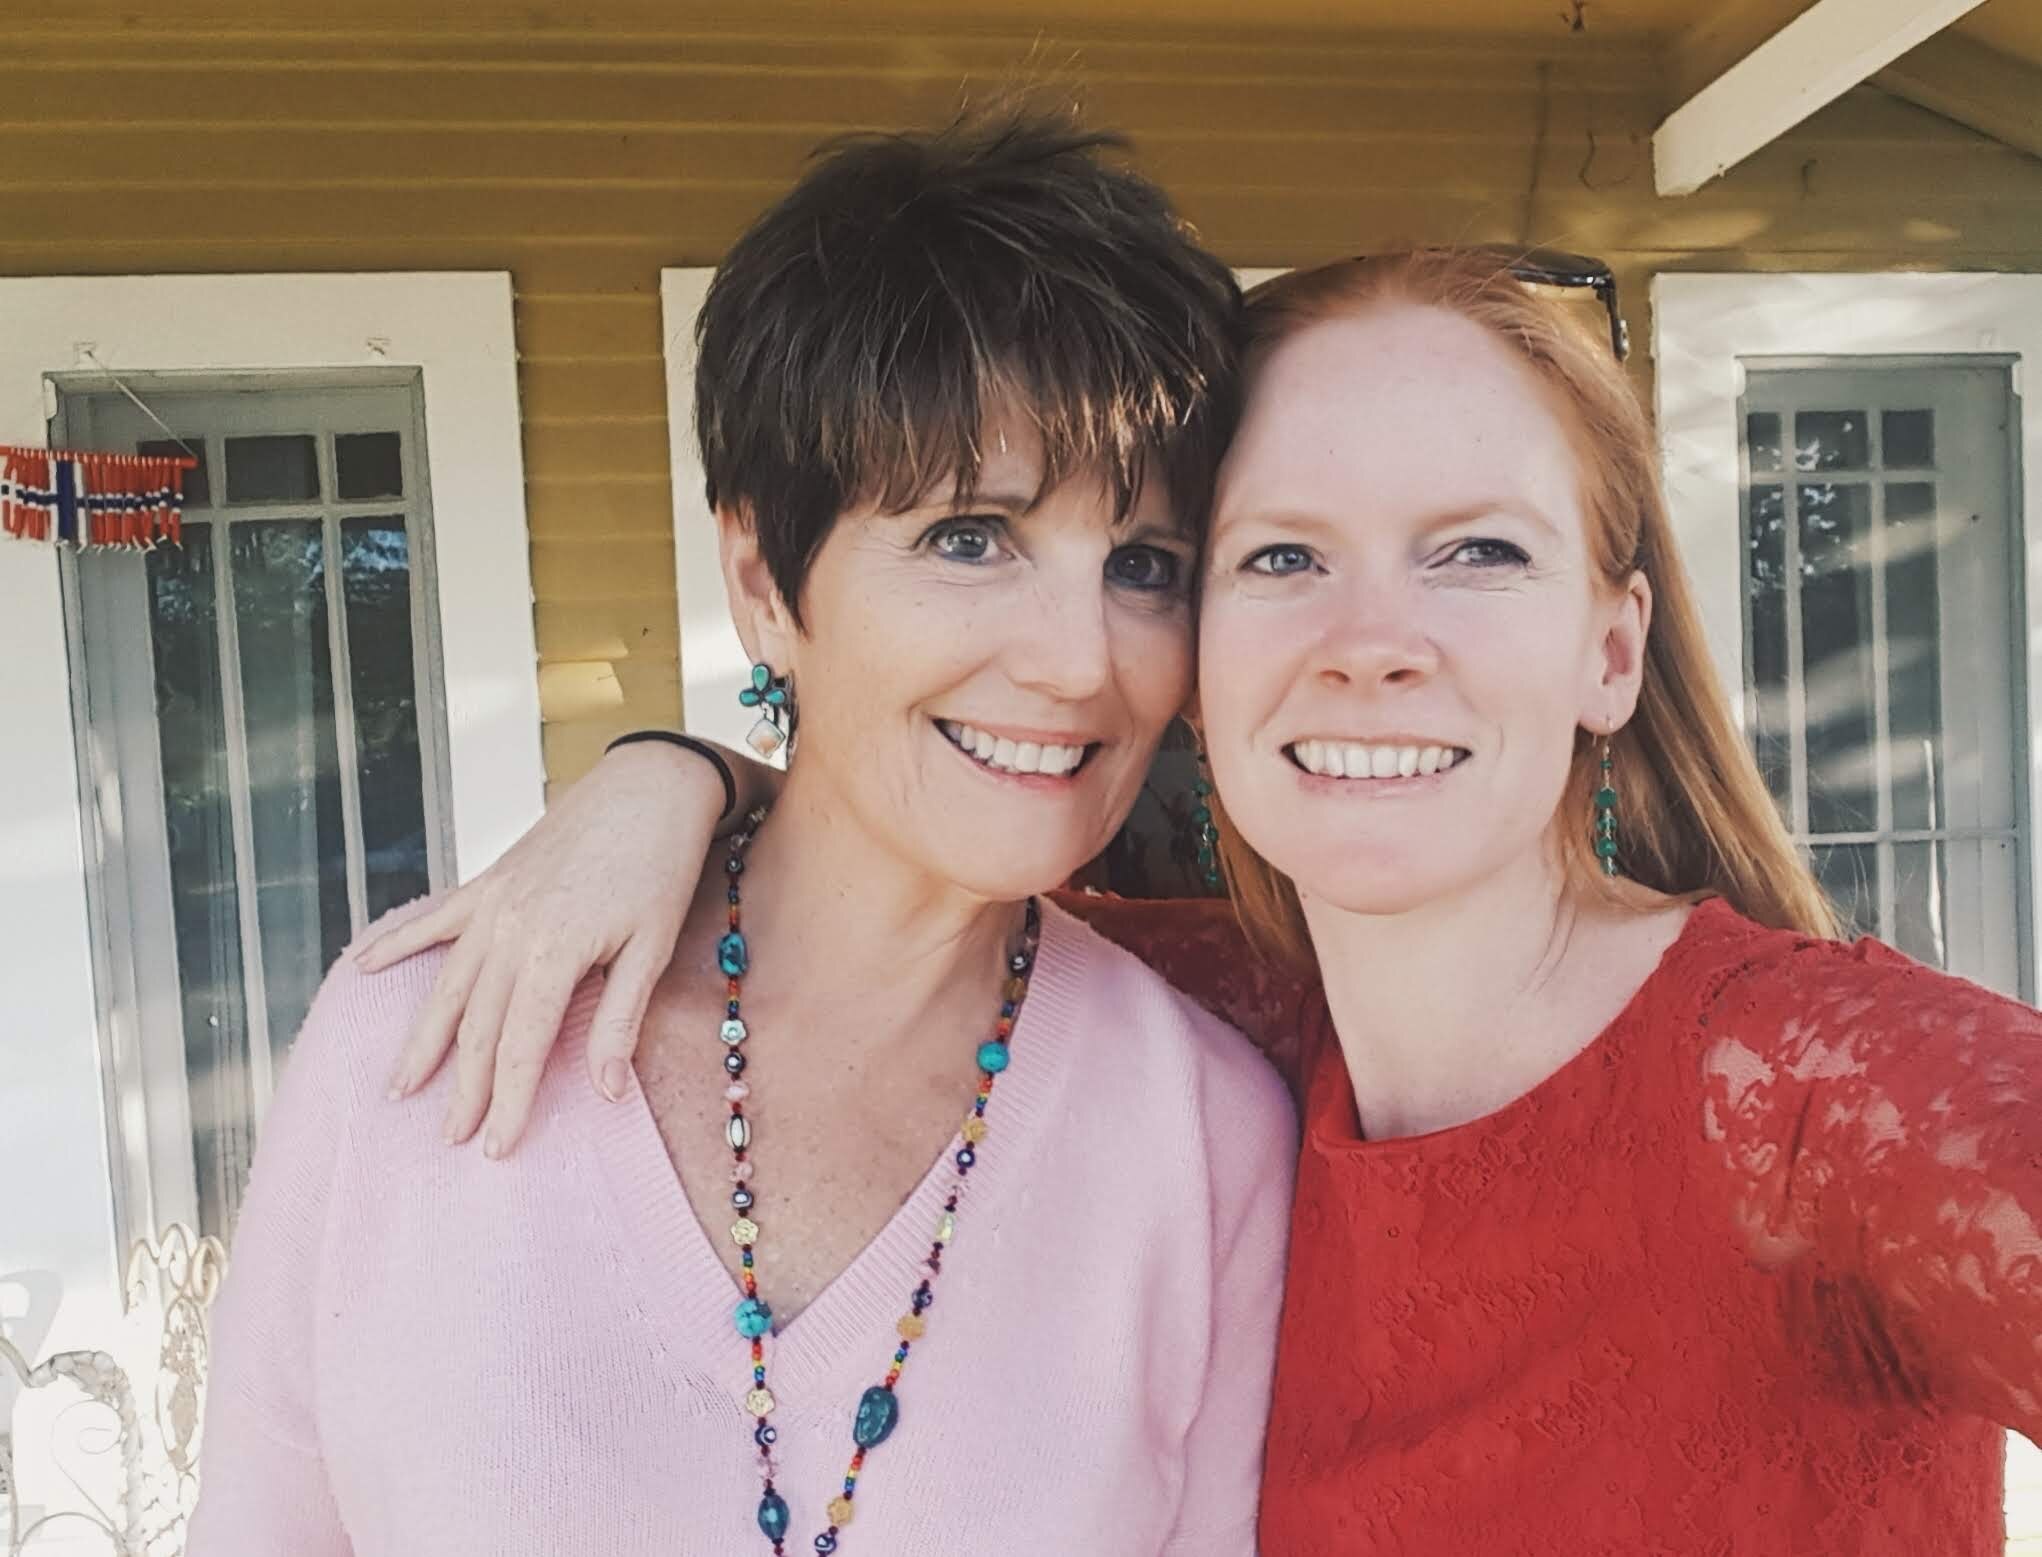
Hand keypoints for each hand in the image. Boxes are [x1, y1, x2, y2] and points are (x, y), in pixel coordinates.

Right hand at [356, 740, 725, 1155]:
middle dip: (463, 1087)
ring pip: (446, 986)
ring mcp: (490, 905)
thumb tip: (604, 1092)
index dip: (510, 1101)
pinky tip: (358, 965)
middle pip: (476, 1027)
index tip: (497, 1147)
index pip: (521, 1047)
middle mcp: (508, 932)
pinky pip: (431, 921)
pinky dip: (393, 944)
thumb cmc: (658, 868)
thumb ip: (621, 1020)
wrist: (647, 789)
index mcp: (553, 953)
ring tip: (400, 1085)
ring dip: (422, 1039)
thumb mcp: (652, 949)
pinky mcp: (486, 882)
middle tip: (449, 1136)